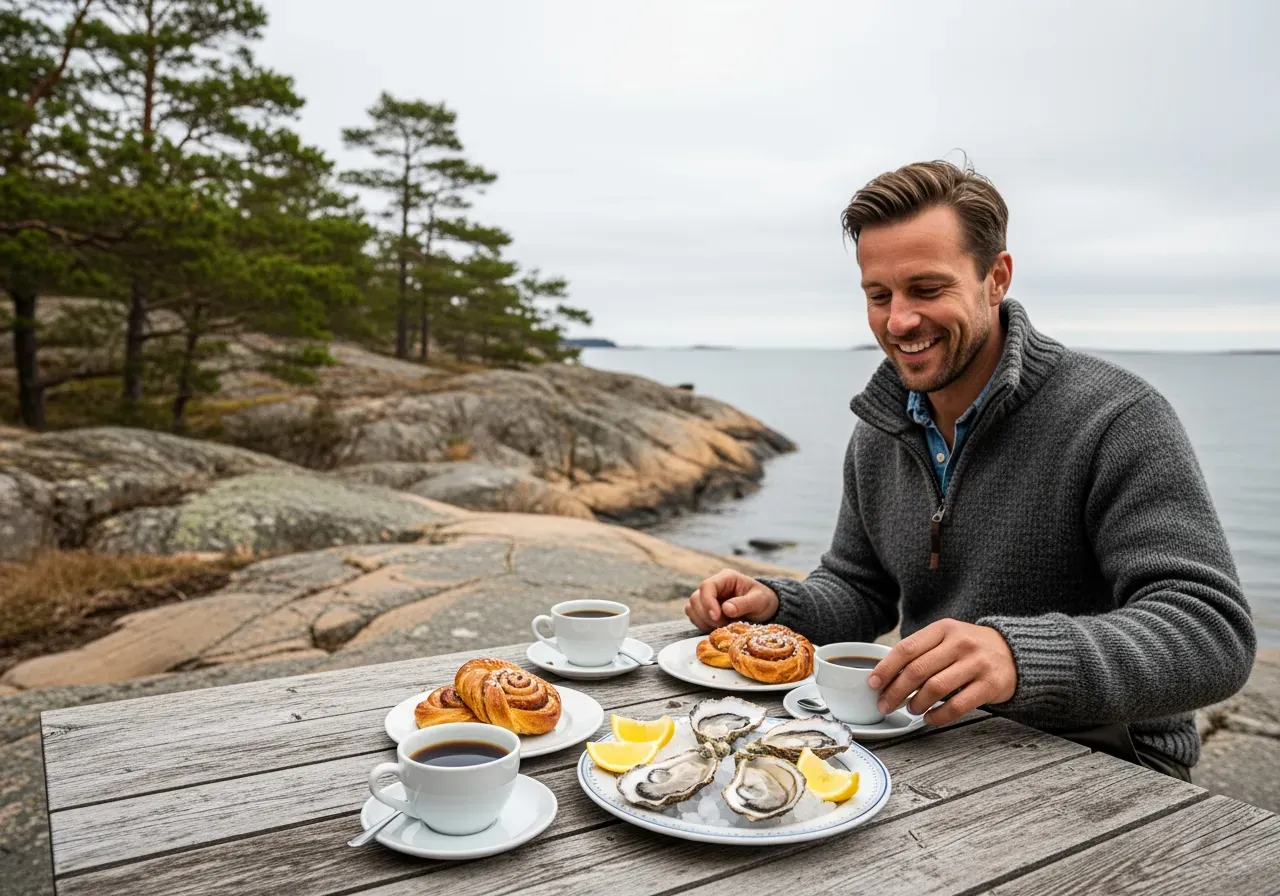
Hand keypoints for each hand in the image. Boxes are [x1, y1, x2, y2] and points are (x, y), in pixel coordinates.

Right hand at [684, 569, 778, 631]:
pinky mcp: (705, 610)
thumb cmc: (764, 600)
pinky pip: (694, 617)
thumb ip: (743, 604)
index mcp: (726, 578)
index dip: (708, 602)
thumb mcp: (759, 601)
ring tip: (723, 625)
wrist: (765, 608)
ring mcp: (708, 598)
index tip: (717, 617)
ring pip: (692, 608)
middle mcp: (714, 586)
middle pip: (695, 598)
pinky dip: (703, 625)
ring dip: (704, 621)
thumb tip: (726, 609)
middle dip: (707, 615)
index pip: (707, 586)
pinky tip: (717, 627)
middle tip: (725, 624)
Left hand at [868, 619, 1016, 725]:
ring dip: (916, 703)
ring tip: (910, 709)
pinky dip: (938, 716)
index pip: (906, 649)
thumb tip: (885, 675)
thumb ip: (921, 651)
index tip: (873, 684)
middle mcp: (960, 643)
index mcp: (943, 629)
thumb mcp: (947, 637)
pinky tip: (930, 718)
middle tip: (884, 704)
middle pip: (917, 670)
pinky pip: (957, 705)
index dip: (886, 668)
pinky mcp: (990, 685)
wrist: (1014, 652)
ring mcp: (977, 663)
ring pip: (935, 688)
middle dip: (895, 691)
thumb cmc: (970, 647)